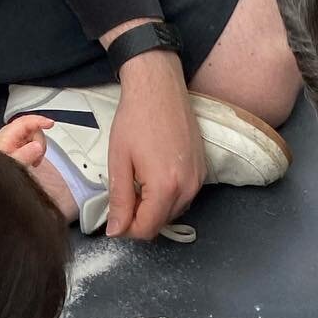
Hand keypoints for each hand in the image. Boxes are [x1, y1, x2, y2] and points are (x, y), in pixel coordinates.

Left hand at [0, 111, 51, 170]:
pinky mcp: (20, 149)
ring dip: (39, 149)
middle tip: (37, 157)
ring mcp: (16, 142)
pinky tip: (33, 162)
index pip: (25, 122)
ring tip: (34, 162)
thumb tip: (37, 146)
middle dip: (39, 142)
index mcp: (7, 135)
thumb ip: (24, 155)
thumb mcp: (12, 164)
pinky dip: (37, 152)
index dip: (39, 121)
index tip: (50, 124)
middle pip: (32, 129)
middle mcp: (11, 136)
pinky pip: (33, 145)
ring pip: (35, 137)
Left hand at [103, 47, 205, 238]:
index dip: (127, 230)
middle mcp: (188, 188)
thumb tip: (115, 231)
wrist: (159, 86)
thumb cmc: (136, 118)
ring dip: (153, 208)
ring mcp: (198, 180)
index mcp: (166, 187)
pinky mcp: (202, 172)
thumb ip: (120, 200)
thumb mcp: (119, 161)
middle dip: (140, 219)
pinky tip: (153, 176)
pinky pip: (183, 197)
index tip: (115, 217)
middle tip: (123, 197)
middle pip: (161, 224)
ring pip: (173, 213)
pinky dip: (167, 196)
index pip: (147, 229)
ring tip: (138, 183)